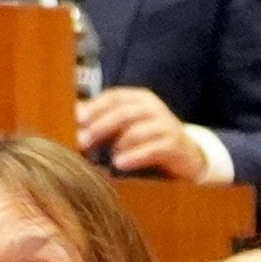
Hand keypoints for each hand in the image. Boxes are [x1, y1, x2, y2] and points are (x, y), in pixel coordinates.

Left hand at [75, 85, 200, 178]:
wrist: (186, 155)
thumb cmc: (148, 140)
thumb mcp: (126, 127)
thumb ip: (103, 122)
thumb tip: (74, 117)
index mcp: (139, 99)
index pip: (114, 97)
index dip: (94, 107)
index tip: (77, 119)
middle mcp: (153, 108)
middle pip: (123, 112)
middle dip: (100, 126)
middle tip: (83, 141)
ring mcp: (166, 125)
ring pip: (137, 130)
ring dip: (116, 144)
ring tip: (102, 157)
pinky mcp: (174, 144)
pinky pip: (152, 149)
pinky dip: (134, 156)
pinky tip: (119, 164)